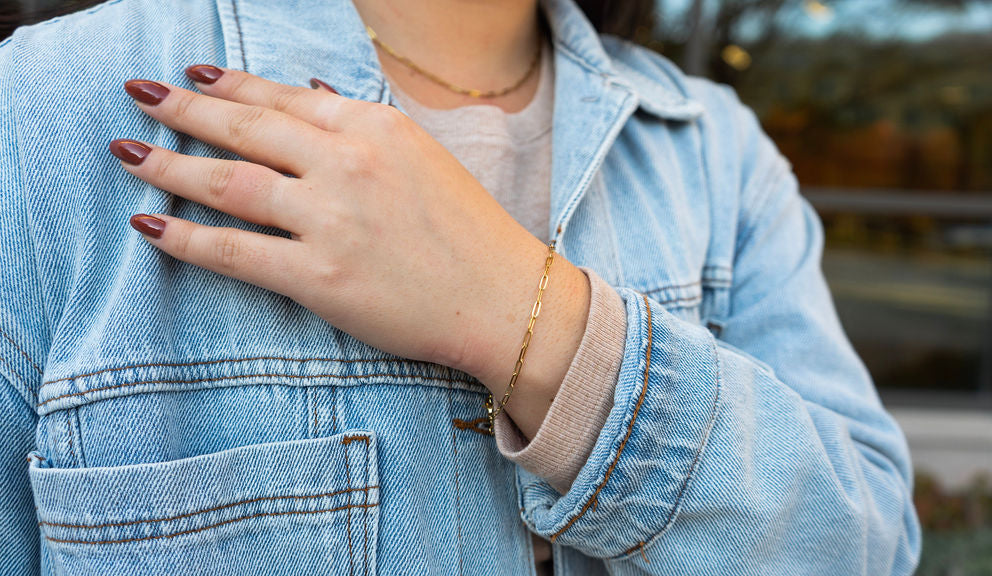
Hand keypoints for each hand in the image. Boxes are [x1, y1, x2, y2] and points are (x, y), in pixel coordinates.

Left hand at [111, 66, 588, 403]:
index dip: (229, 85)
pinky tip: (149, 225)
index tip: (190, 78)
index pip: (283, 97)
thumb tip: (311, 89)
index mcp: (374, 127)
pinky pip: (235, 251)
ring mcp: (331, 219)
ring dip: (169, 165)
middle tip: (135, 97)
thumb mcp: (423, 155)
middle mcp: (347, 163)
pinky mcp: (320, 278)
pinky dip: (186, 238)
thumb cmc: (472, 232)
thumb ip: (362, 123)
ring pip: (229, 183)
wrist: (506, 300)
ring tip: (127, 152)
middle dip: (183, 110)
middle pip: (244, 129)